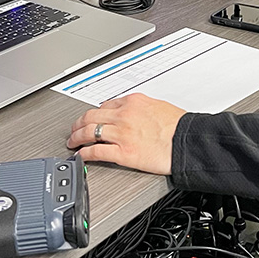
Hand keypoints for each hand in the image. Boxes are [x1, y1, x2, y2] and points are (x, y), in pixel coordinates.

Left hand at [67, 93, 185, 174]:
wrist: (186, 141)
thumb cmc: (179, 126)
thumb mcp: (158, 106)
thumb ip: (141, 108)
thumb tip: (134, 112)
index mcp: (133, 102)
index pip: (105, 105)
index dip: (94, 113)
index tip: (91, 118)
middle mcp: (124, 115)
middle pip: (91, 116)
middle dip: (78, 123)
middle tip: (74, 129)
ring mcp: (121, 134)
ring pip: (89, 132)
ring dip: (76, 137)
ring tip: (72, 142)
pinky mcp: (123, 153)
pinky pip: (96, 151)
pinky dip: (84, 153)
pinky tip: (80, 155)